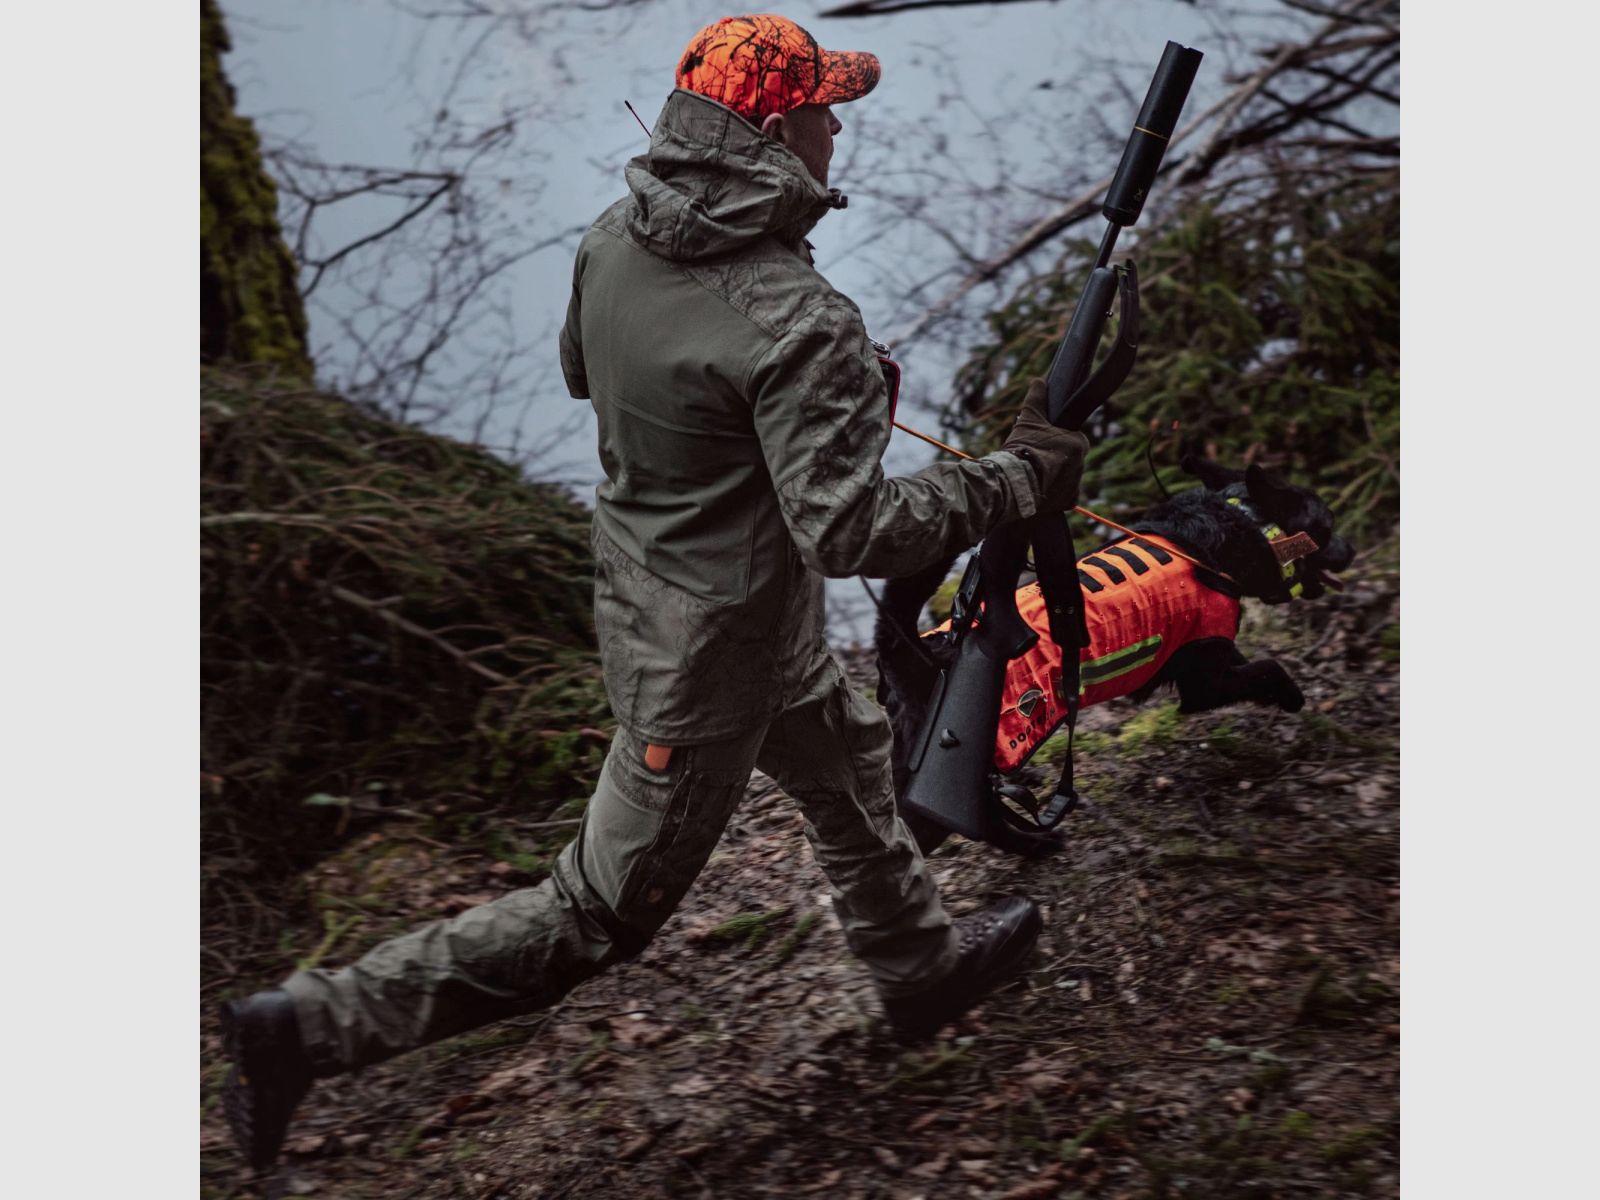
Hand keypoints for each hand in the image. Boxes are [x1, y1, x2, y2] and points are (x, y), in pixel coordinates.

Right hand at [1000, 379, 1089, 511]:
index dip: (1059, 440)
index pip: (1074, 439)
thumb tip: (1039, 381)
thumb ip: (1036, 399)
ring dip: (1055, 476)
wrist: (1014, 481)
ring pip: (1068, 477)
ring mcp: (1075, 485)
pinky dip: (1055, 494)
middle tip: (1036, 458)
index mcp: (1078, 443)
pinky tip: (1040, 489)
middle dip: (1057, 458)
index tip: (1044, 443)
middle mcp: (1082, 465)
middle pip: (1071, 459)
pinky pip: (1065, 496)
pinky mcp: (1067, 502)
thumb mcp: (1028, 419)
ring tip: (1035, 475)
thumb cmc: (1023, 448)